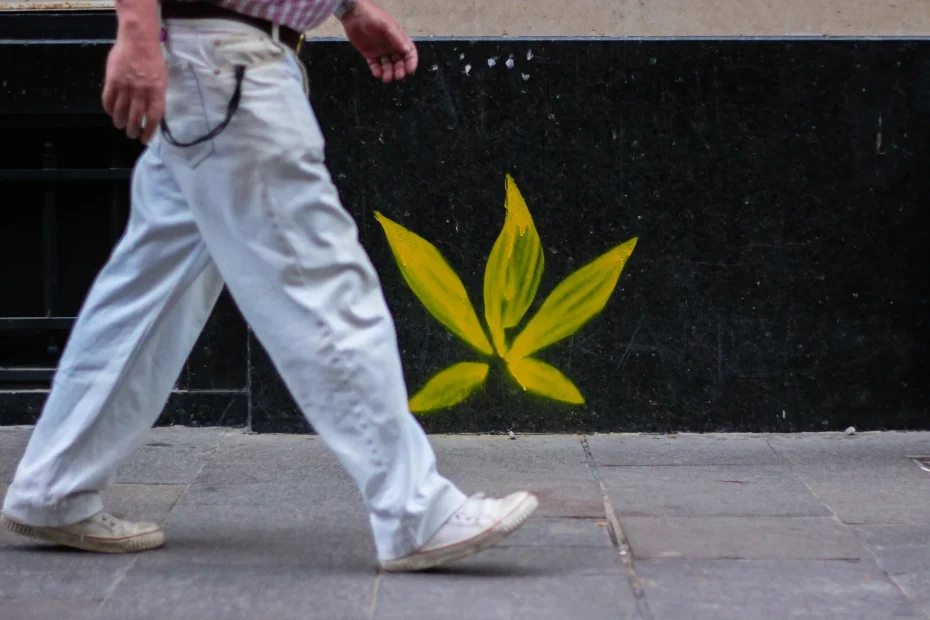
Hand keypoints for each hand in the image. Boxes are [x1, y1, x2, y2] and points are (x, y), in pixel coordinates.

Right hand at [102, 25, 165, 142]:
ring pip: (120, 111)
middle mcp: (141, 92)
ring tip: (120, 126)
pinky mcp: (112, 80)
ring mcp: (125, 86)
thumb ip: (157, 96)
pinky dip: (109, 108)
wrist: (138, 40)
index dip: (149, 131)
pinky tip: (110, 112)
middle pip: (135, 117)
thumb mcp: (162, 79)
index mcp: (156, 92)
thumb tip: (153, 112)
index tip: (145, 139)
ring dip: (119, 121)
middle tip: (131, 134)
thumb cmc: (153, 58)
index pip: (153, 117)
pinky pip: (108, 99)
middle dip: (132, 129)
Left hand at [341, 0, 416, 83]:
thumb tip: (407, 50)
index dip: (411, 62)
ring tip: (386, 78)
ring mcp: (381, 52)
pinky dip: (377, 71)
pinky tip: (377, 73)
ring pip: (388, 66)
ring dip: (389, 73)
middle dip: (400, 70)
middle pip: (400, 62)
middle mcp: (391, 46)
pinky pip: (376, 66)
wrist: (353, 15)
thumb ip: (397, 38)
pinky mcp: (370, 55)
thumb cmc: (372, 17)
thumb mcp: (386, 25)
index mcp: (398, 39)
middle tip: (397, 76)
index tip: (409, 70)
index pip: (409, 52)